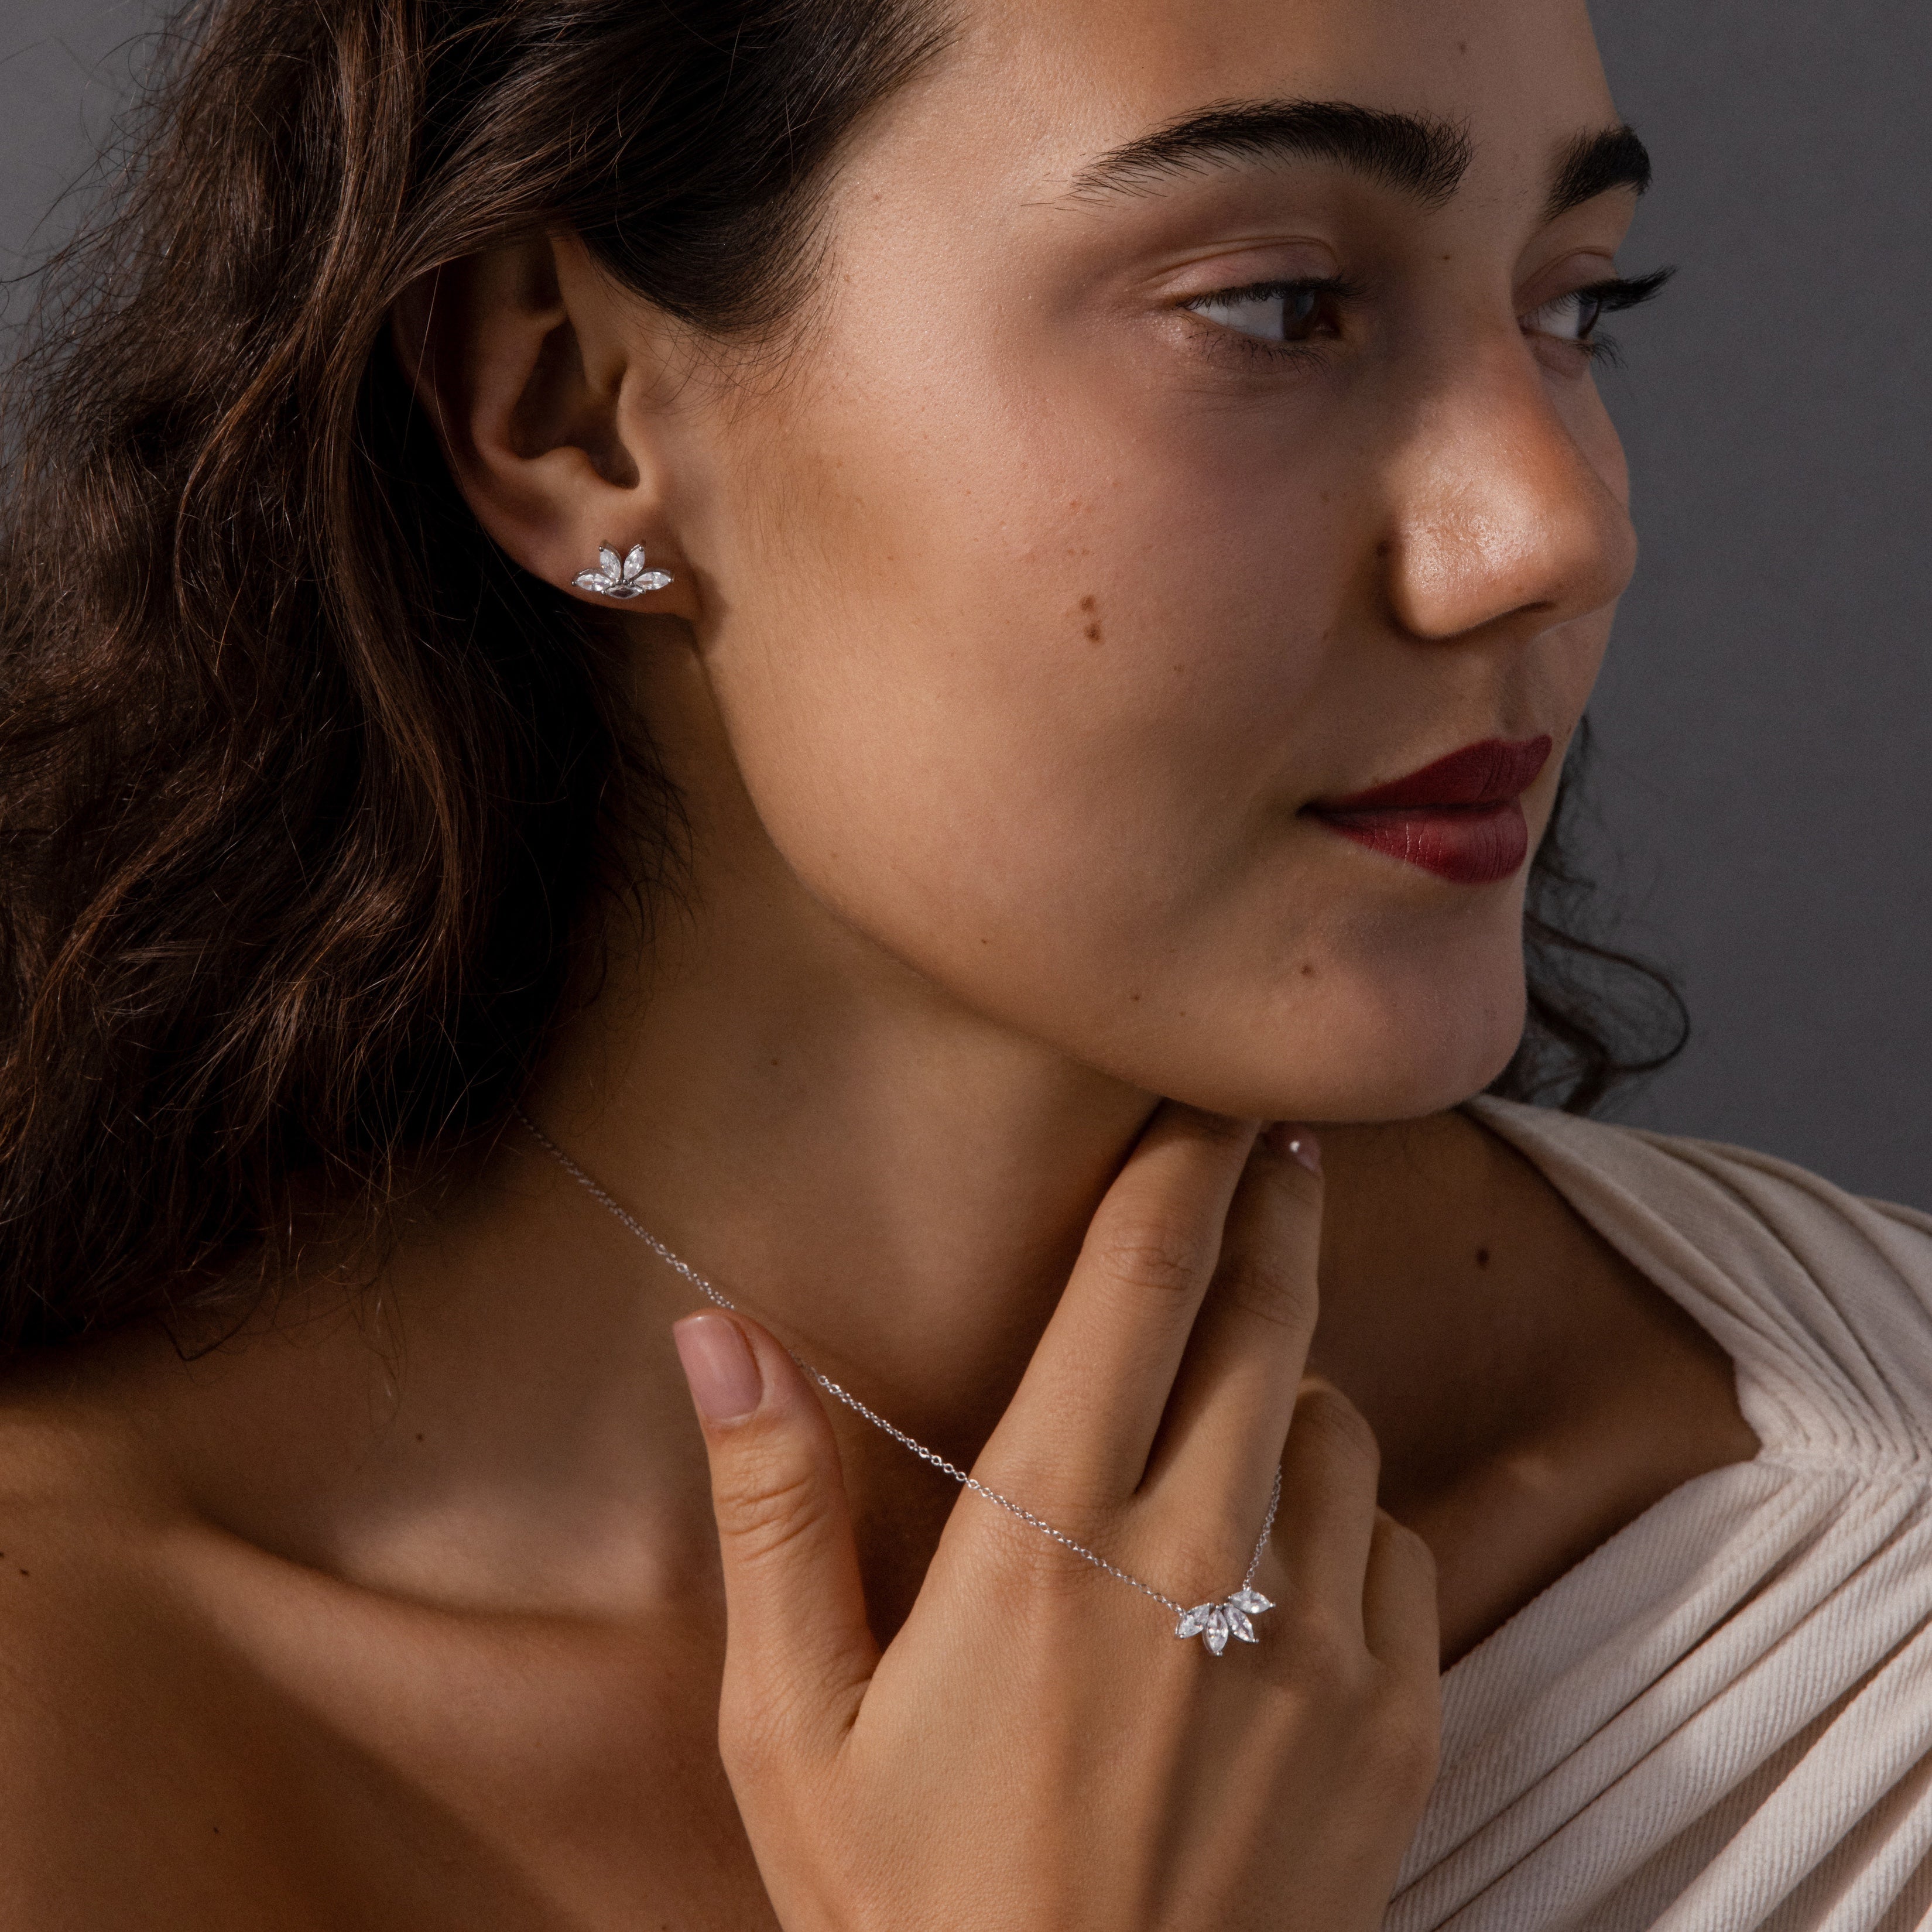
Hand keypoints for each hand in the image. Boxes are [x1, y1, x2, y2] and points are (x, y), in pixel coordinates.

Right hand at [673, 1106, 1439, 1930]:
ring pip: (1340, 1429)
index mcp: (1049, 1543)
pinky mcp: (1397, 1730)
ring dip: (1298, 1386)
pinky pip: (1401, 1550)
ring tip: (1243, 1402)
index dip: (1181, 1169)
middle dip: (1277, 1209)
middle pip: (1268, 1318)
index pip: (1140, 1287)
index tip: (1208, 1100)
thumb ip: (774, 1510)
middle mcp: (1203, 1566)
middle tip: (1280, 1148)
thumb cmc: (918, 1912)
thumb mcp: (796, 1725)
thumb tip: (719, 1334)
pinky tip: (1290, 1555)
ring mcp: (1320, 1649)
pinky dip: (1353, 1516)